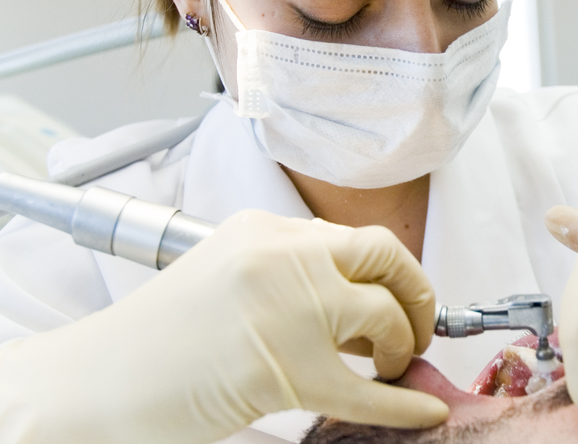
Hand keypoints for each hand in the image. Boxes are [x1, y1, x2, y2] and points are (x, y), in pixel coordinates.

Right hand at [0, 210, 447, 442]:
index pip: (352, 239)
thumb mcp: (226, 275)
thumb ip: (290, 273)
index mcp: (262, 228)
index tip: (400, 298)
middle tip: (420, 327)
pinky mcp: (283, 370)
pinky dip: (404, 403)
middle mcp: (278, 256)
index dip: (389, 273)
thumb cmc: (158, 339)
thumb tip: (366, 301)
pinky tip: (422, 410)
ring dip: (403, 346)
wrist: (93, 385)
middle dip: (418, 292)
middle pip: (383, 256)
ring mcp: (283, 310)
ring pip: (382, 317)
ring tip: (394, 365)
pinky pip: (366, 390)